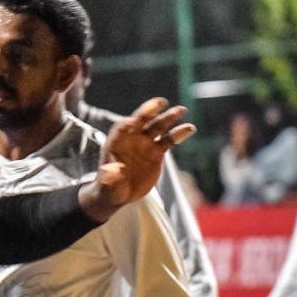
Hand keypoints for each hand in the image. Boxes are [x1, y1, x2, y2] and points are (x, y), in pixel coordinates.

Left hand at [80, 98, 195, 220]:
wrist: (120, 193)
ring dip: (168, 117)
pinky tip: (189, 128)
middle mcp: (132, 138)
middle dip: (150, 111)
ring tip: (181, 110)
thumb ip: (109, 177)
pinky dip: (179, 133)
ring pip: (158, 126)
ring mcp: (146, 143)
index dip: (129, 122)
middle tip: (161, 102)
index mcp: (116, 142)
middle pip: (142, 121)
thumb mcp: (107, 185)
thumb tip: (112, 171)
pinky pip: (169, 139)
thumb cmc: (109, 188)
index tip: (134, 120)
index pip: (123, 127)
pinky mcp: (157, 151)